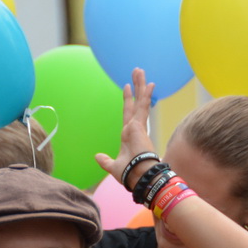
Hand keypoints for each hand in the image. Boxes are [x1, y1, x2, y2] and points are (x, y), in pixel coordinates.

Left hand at [94, 68, 156, 190]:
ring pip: (140, 101)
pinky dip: (146, 95)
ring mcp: (138, 125)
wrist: (137, 176)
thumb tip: (97, 157)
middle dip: (137, 88)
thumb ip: (105, 161)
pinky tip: (150, 83)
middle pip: (135, 103)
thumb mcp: (112, 166)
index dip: (128, 101)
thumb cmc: (129, 174)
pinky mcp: (140, 125)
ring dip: (140, 85)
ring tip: (140, 71)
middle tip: (137, 72)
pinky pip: (143, 106)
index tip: (127, 88)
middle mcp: (134, 128)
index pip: (128, 114)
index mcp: (128, 136)